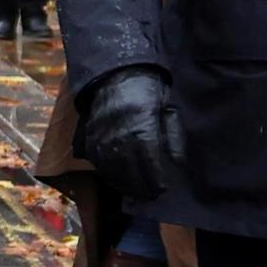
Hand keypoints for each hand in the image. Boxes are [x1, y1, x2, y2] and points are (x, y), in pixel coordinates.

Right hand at [78, 66, 186, 200]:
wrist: (115, 71)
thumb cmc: (148, 88)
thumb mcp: (168, 108)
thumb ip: (173, 136)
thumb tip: (177, 163)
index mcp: (141, 127)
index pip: (149, 163)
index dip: (155, 179)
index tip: (162, 189)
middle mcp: (119, 135)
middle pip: (129, 170)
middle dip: (140, 186)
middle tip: (150, 196)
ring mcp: (101, 136)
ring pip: (111, 169)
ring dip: (123, 183)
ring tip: (134, 192)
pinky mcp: (90, 135)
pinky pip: (96, 160)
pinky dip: (106, 172)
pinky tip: (116, 179)